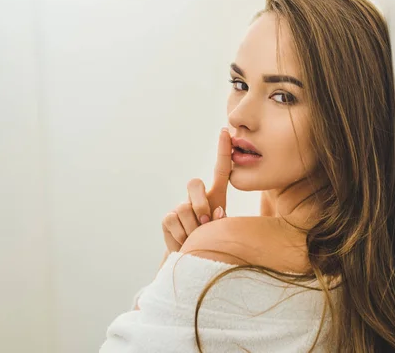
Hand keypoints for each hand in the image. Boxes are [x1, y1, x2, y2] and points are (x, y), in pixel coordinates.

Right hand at [161, 127, 232, 252]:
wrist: (193, 264)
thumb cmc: (214, 246)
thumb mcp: (225, 232)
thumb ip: (223, 221)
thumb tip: (216, 212)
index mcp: (217, 197)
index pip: (221, 170)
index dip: (224, 150)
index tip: (226, 131)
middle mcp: (197, 198)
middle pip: (195, 184)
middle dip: (200, 203)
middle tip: (206, 223)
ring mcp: (181, 207)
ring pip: (184, 208)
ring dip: (192, 228)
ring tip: (196, 239)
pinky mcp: (168, 219)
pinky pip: (172, 220)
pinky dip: (181, 235)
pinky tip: (184, 243)